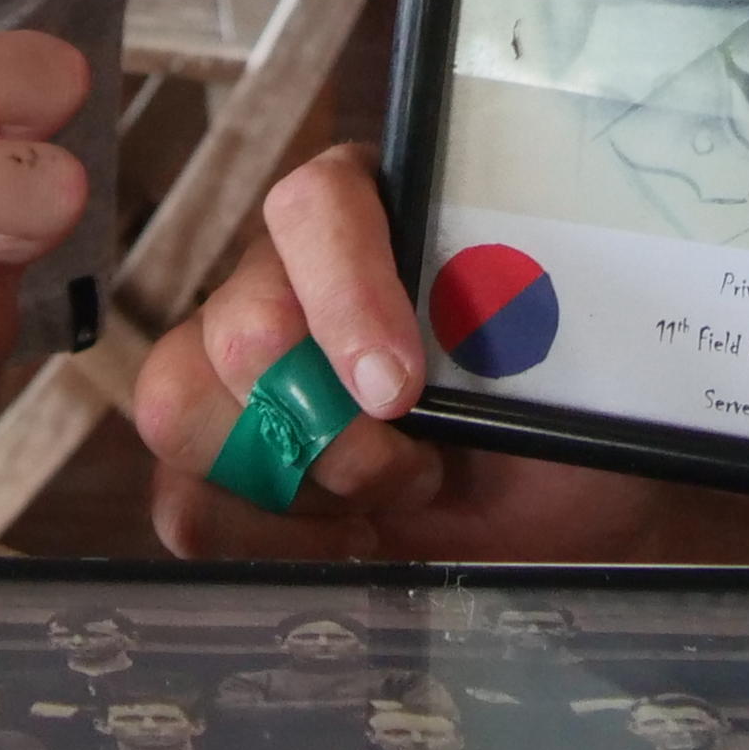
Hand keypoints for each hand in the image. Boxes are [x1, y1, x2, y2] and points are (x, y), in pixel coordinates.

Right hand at [129, 150, 683, 561]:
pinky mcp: (216, 472)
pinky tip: (343, 541)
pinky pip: (183, 503)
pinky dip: (263, 541)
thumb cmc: (566, 421)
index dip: (344, 295)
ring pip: (181, 407)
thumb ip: (508, 321)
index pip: (314, 208)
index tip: (397, 388)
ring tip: (380, 506)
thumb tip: (465, 321)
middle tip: (419, 471)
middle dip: (330, 427)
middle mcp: (288, 280)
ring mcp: (235, 377)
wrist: (564, 524)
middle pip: (238, 326)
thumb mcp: (563, 360)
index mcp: (376, 218)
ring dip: (293, 482)